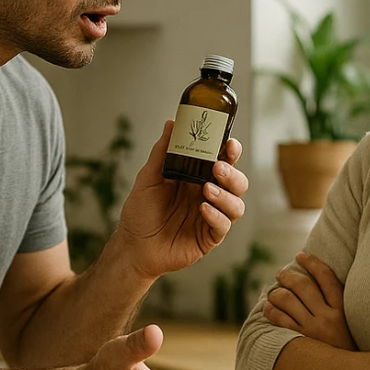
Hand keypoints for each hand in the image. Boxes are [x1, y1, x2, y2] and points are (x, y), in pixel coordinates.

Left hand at [112, 123, 248, 282]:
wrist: (132, 246)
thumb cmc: (140, 213)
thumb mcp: (148, 178)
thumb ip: (162, 152)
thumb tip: (172, 123)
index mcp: (198, 178)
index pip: (223, 162)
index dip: (231, 152)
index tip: (229, 143)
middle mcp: (209, 196)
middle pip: (237, 182)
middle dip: (232, 173)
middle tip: (217, 167)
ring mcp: (211, 217)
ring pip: (236, 205)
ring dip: (226, 195)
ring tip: (206, 189)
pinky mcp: (208, 238)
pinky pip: (223, 226)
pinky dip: (216, 216)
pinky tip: (203, 209)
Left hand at [263, 252, 355, 349]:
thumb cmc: (345, 348)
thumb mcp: (348, 324)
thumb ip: (335, 305)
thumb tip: (314, 284)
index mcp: (342, 309)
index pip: (327, 277)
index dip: (312, 262)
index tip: (301, 255)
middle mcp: (328, 317)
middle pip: (303, 285)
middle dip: (288, 276)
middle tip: (281, 274)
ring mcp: (313, 330)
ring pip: (288, 299)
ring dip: (276, 292)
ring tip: (273, 292)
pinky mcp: (301, 341)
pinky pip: (280, 319)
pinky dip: (271, 309)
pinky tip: (268, 307)